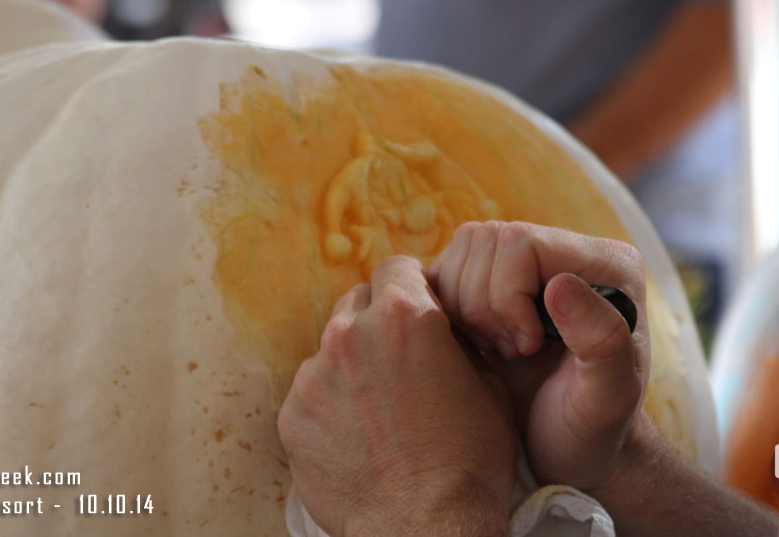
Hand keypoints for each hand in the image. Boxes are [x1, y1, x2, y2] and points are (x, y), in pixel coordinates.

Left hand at [277, 256, 515, 536]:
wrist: (427, 527)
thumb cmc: (470, 459)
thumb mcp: (488, 382)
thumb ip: (455, 336)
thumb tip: (441, 320)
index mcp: (404, 314)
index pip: (396, 267)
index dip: (411, 288)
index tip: (416, 312)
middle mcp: (350, 332)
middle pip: (358, 304)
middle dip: (377, 325)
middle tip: (399, 365)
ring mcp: (314, 374)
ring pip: (332, 351)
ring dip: (352, 368)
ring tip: (379, 412)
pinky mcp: (291, 414)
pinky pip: (311, 395)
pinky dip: (329, 408)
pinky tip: (356, 438)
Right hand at [426, 221, 649, 491]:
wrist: (571, 448)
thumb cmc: (594, 430)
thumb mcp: (608, 398)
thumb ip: (602, 340)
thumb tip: (560, 284)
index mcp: (604, 263)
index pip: (522, 241)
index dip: (506, 295)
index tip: (527, 348)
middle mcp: (566, 250)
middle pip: (486, 239)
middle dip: (483, 304)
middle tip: (512, 352)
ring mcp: (527, 262)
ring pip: (463, 248)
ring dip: (465, 307)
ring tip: (499, 349)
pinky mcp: (494, 279)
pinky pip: (448, 267)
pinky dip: (448, 308)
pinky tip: (478, 345)